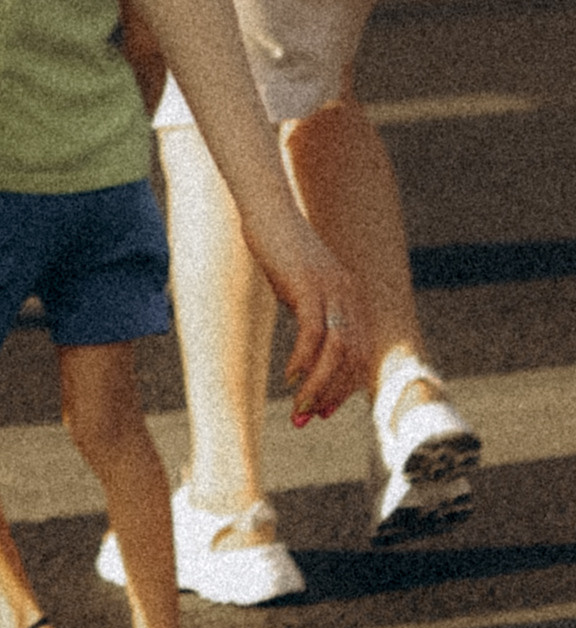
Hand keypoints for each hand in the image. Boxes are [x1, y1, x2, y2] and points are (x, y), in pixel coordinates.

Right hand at [245, 217, 369, 426]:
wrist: (267, 208)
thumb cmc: (279, 246)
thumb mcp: (302, 284)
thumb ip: (312, 311)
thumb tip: (309, 348)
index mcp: (351, 297)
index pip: (359, 355)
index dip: (343, 387)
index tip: (322, 409)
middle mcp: (349, 295)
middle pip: (353, 359)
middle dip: (332, 395)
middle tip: (307, 418)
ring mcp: (331, 289)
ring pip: (338, 352)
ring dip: (319, 386)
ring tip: (299, 409)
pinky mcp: (308, 284)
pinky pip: (313, 333)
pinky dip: (303, 361)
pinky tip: (288, 377)